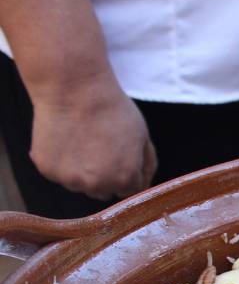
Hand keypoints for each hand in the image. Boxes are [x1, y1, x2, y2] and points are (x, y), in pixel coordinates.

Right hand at [29, 79, 156, 200]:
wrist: (75, 91)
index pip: (130, 192)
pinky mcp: (48, 170)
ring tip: (83, 142)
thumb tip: (143, 183)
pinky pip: (59, 174)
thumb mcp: (143, 137)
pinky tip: (67, 141)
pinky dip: (63, 163)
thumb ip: (146, 165)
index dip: (128, 174)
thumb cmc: (113, 111)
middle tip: (101, 148)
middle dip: (106, 177)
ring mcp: (69, 180)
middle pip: (104, 192)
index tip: (122, 158)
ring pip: (80, 185)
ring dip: (83, 172)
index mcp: (124, 179)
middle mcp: (96, 185)